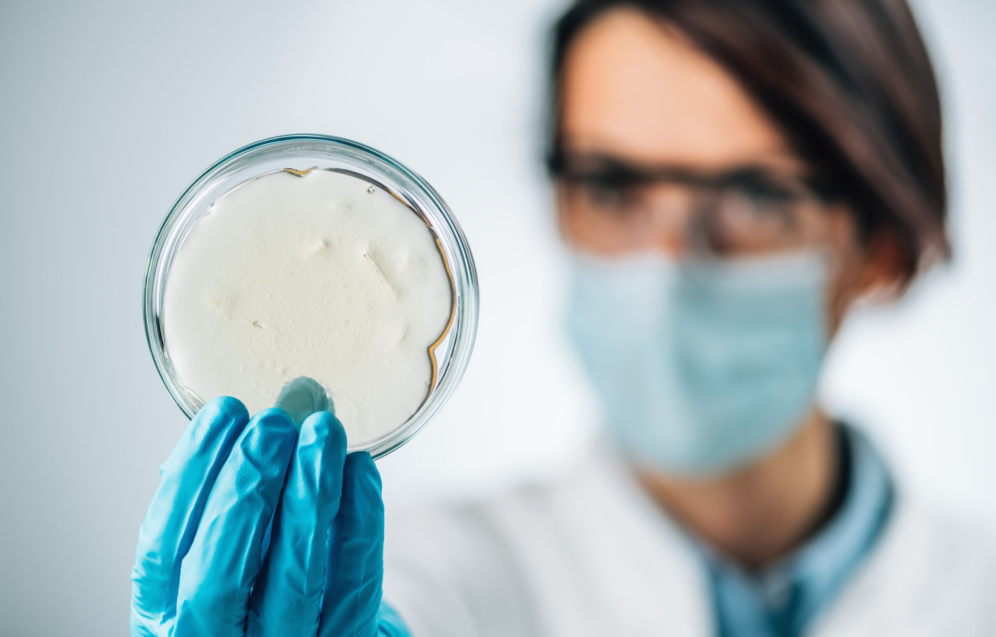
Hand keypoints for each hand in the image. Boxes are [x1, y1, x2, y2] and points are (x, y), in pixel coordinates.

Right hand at [130, 396, 408, 635]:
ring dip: (310, 496)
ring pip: (293, 581)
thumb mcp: (222, 547)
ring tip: (323, 432)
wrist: (299, 636)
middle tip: (274, 424)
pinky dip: (359, 522)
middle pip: (220, 575)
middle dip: (249, 488)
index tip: (224, 413)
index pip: (161, 550)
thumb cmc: (258, 587)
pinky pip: (353, 586)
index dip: (192, 474)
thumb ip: (239, 484)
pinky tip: (359, 470)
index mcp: (164, 615)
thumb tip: (295, 400)